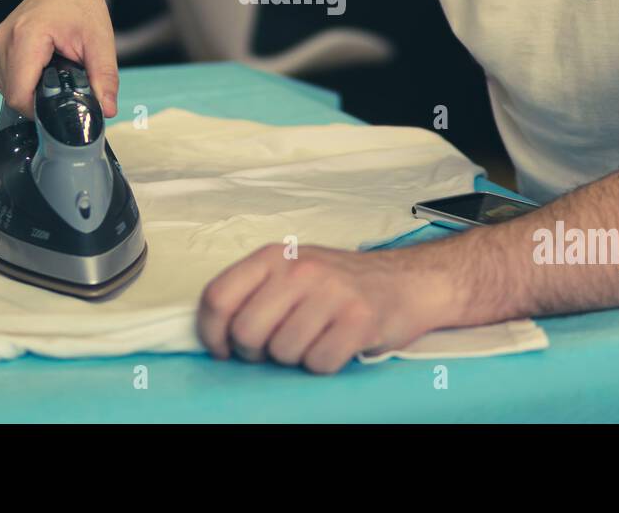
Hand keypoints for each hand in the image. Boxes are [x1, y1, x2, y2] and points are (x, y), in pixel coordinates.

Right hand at [0, 0, 119, 118]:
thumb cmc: (81, 5)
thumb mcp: (100, 42)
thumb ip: (104, 78)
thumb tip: (107, 110)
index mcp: (26, 38)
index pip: (19, 95)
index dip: (41, 110)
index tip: (62, 106)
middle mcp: (2, 41)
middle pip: (13, 95)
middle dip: (40, 99)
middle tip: (65, 82)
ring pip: (6, 90)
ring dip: (31, 90)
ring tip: (53, 70)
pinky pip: (3, 79)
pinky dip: (23, 81)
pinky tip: (41, 67)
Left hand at [197, 243, 448, 373]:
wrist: (406, 281)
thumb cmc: (341, 283)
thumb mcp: (292, 270)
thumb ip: (255, 291)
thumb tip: (217, 332)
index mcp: (274, 256)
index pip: (218, 296)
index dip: (212, 332)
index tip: (222, 349)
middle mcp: (300, 269)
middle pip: (246, 332)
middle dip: (256, 352)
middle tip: (276, 346)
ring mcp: (331, 293)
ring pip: (282, 352)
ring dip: (295, 357)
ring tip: (315, 338)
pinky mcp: (358, 319)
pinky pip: (318, 363)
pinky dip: (324, 364)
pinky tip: (336, 345)